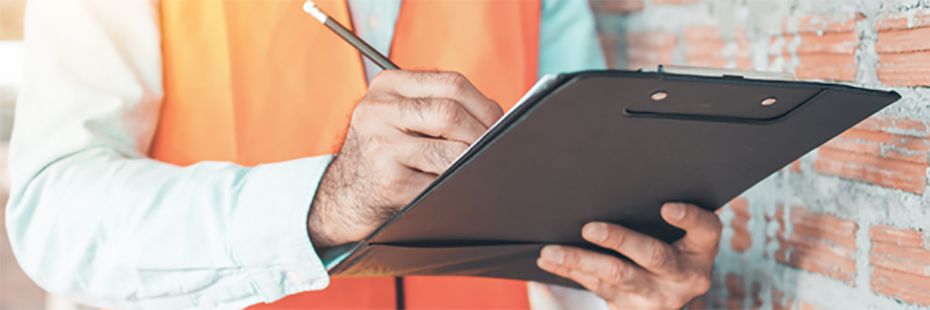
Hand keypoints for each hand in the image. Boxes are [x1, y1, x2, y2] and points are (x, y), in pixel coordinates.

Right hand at [307, 70, 502, 247]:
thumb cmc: (384, 152)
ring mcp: (380, 147)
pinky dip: (455, 186)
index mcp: (386, 86)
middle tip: (494, 148)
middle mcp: (377, 111)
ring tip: (475, 167)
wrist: (343, 194)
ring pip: (450, 152)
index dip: (484, 105)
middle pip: (451, 114)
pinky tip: (452, 186)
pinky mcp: (389, 182)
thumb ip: (438, 106)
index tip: (499, 123)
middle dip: (482, 135)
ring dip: (471, 162)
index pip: (451, 83)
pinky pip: (440, 183)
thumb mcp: (398, 116)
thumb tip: (498, 118)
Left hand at [537, 203, 722, 309]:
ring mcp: (659, 297)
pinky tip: (550, 261)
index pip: (705, 229)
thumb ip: (656, 211)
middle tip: (590, 229)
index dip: (689, 218)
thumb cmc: (666, 242)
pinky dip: (571, 272)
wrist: (663, 293)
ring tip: (552, 251)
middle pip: (653, 255)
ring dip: (579, 261)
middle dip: (619, 240)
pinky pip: (598, 288)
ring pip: (617, 276)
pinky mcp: (633, 309)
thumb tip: (611, 181)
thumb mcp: (676, 232)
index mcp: (702, 249)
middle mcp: (685, 276)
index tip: (667, 207)